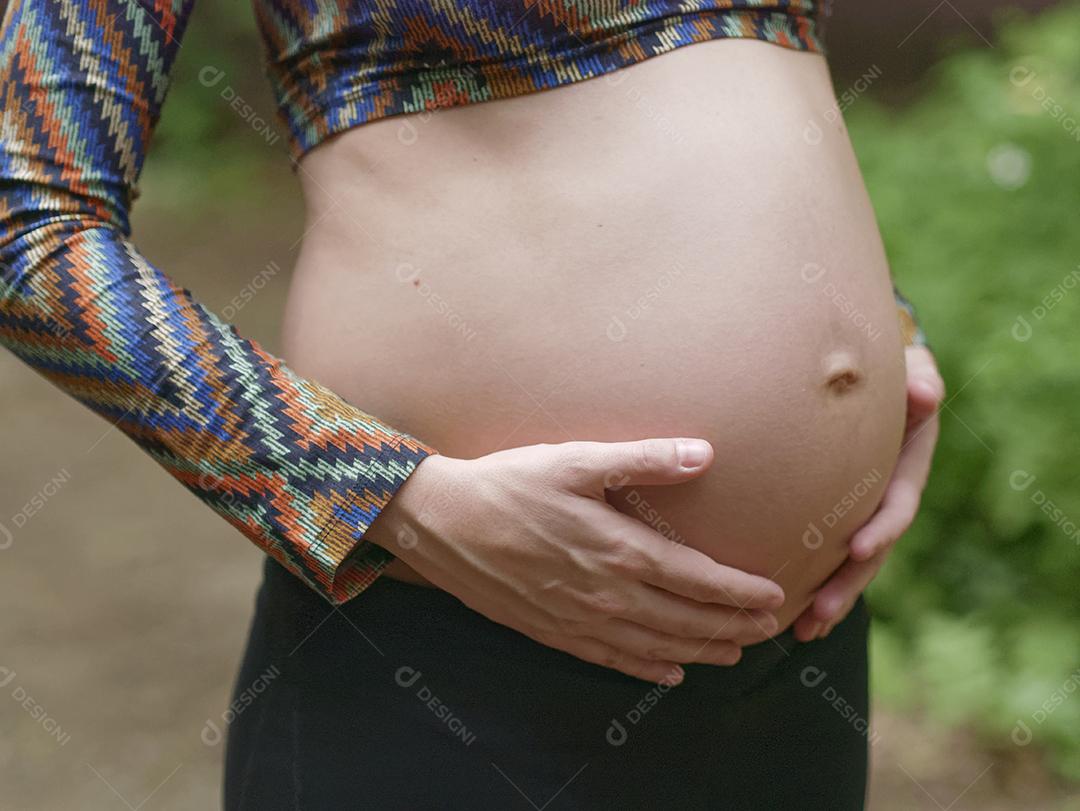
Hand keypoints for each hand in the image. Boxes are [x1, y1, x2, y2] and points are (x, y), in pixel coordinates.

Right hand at [367, 438, 784, 683]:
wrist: (442, 522)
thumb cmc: (510, 483)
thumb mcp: (577, 460)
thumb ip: (644, 459)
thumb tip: (705, 453)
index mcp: (620, 549)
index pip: (699, 580)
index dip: (742, 592)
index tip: (774, 596)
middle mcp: (607, 595)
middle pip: (687, 621)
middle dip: (733, 628)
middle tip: (768, 631)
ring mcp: (579, 619)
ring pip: (656, 647)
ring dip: (701, 652)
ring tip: (733, 655)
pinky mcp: (553, 631)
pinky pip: (612, 661)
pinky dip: (648, 670)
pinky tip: (668, 674)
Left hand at [793, 345, 944, 641]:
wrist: (872, 381)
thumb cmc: (892, 371)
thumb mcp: (913, 369)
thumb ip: (922, 380)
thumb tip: (925, 395)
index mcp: (906, 470)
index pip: (896, 506)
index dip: (882, 528)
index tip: (860, 547)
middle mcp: (884, 500)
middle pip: (870, 552)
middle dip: (848, 584)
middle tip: (820, 614)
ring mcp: (860, 513)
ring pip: (846, 564)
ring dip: (827, 598)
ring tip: (802, 632)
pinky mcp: (834, 516)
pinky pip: (821, 553)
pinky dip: (807, 581)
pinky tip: (783, 612)